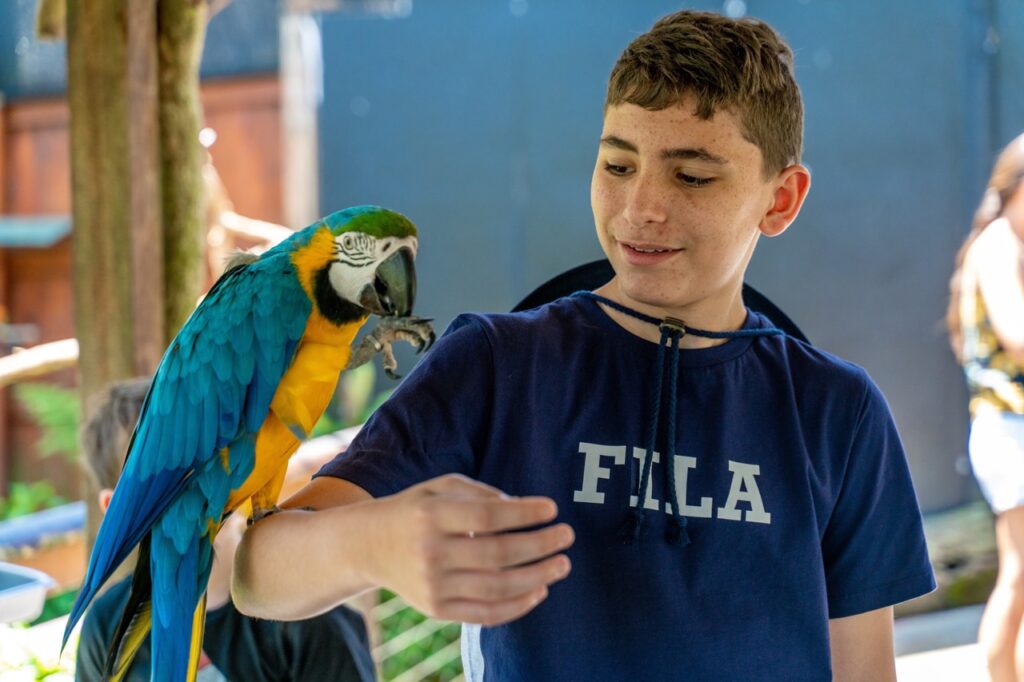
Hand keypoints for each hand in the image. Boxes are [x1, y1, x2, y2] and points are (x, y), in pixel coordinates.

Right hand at [367, 474, 573, 625]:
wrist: (368, 545)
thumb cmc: (415, 509)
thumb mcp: (440, 486)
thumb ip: (480, 493)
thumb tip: (522, 507)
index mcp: (432, 515)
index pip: (487, 516)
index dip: (523, 513)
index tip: (552, 509)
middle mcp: (431, 551)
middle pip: (498, 553)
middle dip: (540, 545)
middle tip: (567, 536)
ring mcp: (433, 585)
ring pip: (496, 587)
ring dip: (537, 577)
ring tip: (562, 564)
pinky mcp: (436, 609)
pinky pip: (484, 614)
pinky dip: (517, 606)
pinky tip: (540, 591)